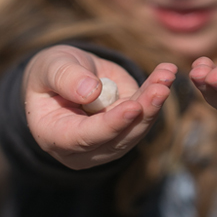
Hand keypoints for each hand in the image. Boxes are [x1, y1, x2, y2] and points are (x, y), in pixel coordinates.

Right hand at [23, 45, 176, 169]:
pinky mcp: (126, 130)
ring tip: (166, 75)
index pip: (84, 138)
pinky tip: (166, 73)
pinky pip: (144, 116)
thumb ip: (65, 78)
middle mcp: (82, 149)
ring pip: (136, 130)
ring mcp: (107, 143)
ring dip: (154, 103)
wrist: (66, 75)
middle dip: (142, 114)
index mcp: (54, 136)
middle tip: (160, 89)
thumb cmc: (51, 72)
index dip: (110, 125)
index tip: (132, 107)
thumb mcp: (50, 67)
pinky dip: (155, 95)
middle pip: (118, 139)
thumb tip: (91, 92)